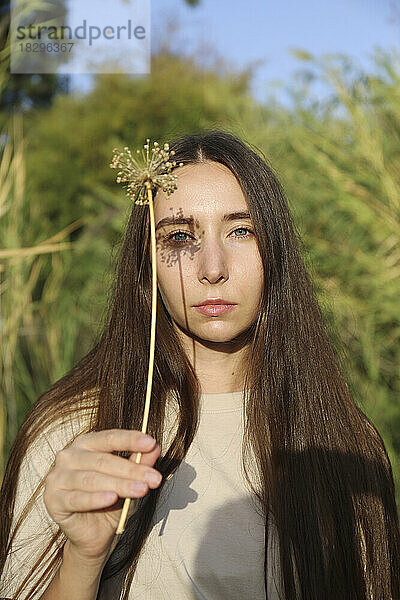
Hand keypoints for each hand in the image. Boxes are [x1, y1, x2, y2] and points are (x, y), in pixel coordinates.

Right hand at [43, 430, 161, 563]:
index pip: (109, 438)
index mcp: (86, 444)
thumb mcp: (130, 480)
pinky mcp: (52, 499)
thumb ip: (139, 463)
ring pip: (92, 479)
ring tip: (141, 489)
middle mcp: (68, 456)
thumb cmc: (111, 501)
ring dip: (120, 484)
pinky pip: (76, 498)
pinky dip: (95, 498)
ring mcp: (57, 477)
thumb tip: (155, 448)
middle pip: (103, 460)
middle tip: (153, 478)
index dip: (130, 439)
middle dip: (132, 469)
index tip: (151, 443)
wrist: (94, 534)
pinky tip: (111, 498)